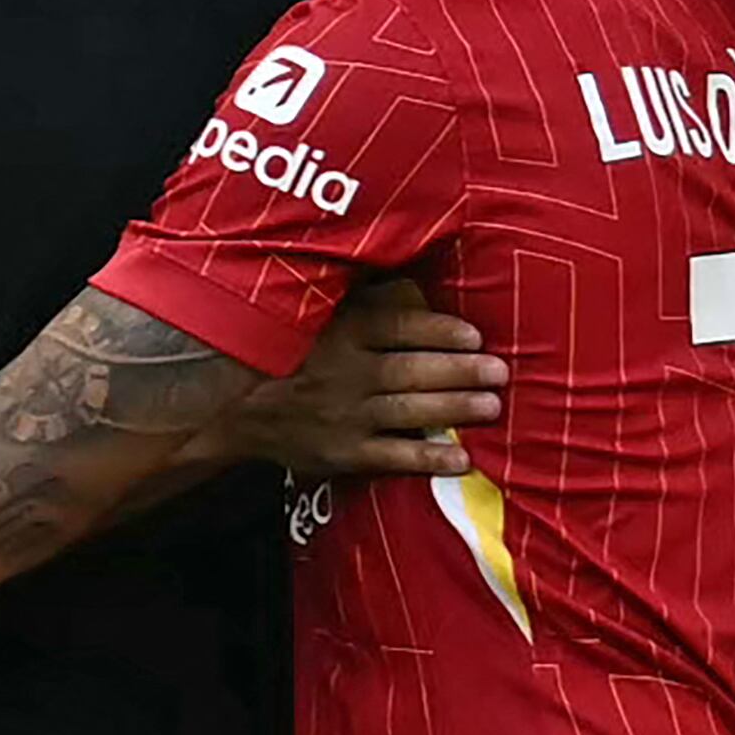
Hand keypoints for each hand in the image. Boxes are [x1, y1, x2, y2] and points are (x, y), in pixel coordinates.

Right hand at [210, 281, 500, 477]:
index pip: (397, 327)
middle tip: (501, 371)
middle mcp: (344, 371)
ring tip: (492, 406)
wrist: (234, 406)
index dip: (439, 330)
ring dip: (454, 408)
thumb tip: (420, 276)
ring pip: (408, 409)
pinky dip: (427, 458)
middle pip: (411, 369)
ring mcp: (343, 414)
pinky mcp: (341, 452)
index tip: (475, 334)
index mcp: (340, 330)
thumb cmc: (293, 349)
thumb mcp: (320, 311)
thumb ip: (367, 296)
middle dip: (460, 371)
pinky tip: (462, 459)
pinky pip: (391, 456)